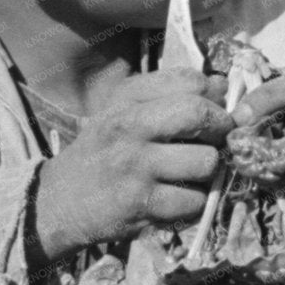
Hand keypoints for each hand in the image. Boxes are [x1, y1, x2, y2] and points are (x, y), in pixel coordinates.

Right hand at [32, 68, 231, 261]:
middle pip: (200, 114)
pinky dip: (195, 202)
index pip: (191, 81)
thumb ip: (171, 95)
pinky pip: (195, 200)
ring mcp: (135, 166)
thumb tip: (224, 88)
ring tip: (192, 173)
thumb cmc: (104, 151)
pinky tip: (177, 198)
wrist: (61, 200)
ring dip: (209, 171)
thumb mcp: (125, 111)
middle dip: (222, 128)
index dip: (215, 97)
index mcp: (127, 97)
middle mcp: (129, 126)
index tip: (214, 111)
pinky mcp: (141, 204)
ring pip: (205, 162)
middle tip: (217, 140)